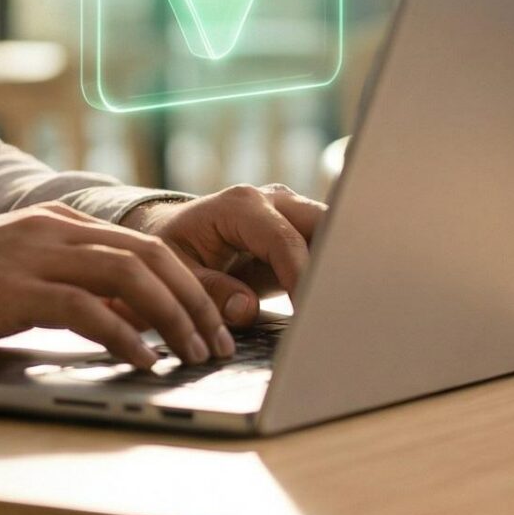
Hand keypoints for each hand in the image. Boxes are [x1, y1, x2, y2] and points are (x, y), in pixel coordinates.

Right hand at [0, 202, 232, 369]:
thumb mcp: (17, 282)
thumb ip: (70, 291)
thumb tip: (127, 323)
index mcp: (55, 222)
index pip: (145, 244)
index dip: (189, 283)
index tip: (212, 322)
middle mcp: (51, 228)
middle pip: (150, 254)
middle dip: (195, 301)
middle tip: (218, 343)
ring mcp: (31, 255)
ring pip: (129, 275)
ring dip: (173, 319)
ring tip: (192, 355)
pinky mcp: (12, 289)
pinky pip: (86, 309)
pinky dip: (125, 337)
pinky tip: (143, 362)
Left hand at [125, 183, 325, 326]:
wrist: (176, 232)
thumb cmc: (176, 251)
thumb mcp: (179, 274)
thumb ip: (209, 291)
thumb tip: (244, 308)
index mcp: (240, 205)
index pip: (285, 241)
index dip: (301, 279)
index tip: (308, 314)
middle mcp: (272, 200)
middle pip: (324, 224)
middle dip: (333, 263)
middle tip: (335, 307)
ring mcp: (291, 211)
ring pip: (333, 232)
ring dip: (336, 266)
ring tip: (337, 306)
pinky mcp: (301, 229)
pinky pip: (327, 245)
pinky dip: (331, 271)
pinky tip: (332, 301)